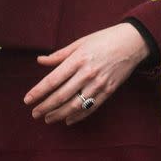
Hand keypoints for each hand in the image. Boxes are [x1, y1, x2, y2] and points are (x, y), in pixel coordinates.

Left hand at [24, 23, 148, 124]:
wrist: (132, 43)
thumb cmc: (104, 40)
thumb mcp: (80, 42)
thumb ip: (59, 55)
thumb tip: (40, 61)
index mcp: (78, 59)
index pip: (53, 79)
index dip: (39, 91)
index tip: (27, 100)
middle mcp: (87, 73)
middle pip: (62, 95)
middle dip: (46, 106)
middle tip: (35, 114)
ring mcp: (99, 84)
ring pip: (75, 105)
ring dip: (59, 114)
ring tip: (48, 119)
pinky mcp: (109, 91)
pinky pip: (91, 107)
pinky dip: (78, 116)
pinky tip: (68, 120)